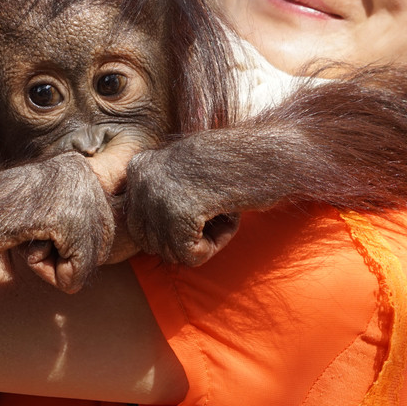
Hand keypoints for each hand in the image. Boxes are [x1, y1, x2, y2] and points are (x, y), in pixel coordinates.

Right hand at [0, 152, 113, 292]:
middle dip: (68, 258)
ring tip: (29, 240)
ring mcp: (74, 192)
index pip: (105, 226)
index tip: (41, 231)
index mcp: (81, 166)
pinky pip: (77, 268)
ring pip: (90, 259)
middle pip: (102, 243)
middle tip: (33, 241)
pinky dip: (52, 274)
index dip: (75, 246)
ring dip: (58, 267)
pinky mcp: (64, 217)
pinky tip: (28, 246)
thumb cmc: (0, 218)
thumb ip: (80, 218)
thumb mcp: (47, 208)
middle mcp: (83, 172)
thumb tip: (110, 250)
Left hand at [123, 146, 239, 266]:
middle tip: (216, 206)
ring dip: (205, 238)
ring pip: (172, 251)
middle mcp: (141, 179)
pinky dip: (216, 244)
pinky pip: (190, 256)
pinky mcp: (178, 213)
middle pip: (152, 242)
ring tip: (224, 205)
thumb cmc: (233, 163)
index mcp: (138, 167)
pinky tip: (229, 213)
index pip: (138, 226)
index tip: (204, 201)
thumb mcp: (183, 171)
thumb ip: (160, 197)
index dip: (176, 225)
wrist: (268, 149)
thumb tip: (149, 245)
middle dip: (187, 235)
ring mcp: (157, 195)